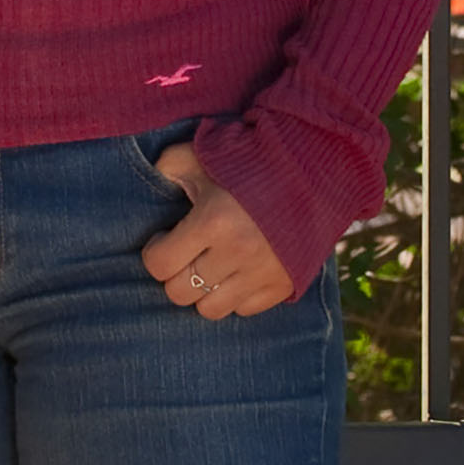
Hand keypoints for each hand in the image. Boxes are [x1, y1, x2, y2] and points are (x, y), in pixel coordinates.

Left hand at [139, 144, 294, 318]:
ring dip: (202, 290)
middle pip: (180, 293)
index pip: (160, 264)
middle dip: (174, 273)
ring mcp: (262, 274)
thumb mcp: (198, 153)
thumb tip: (152, 185)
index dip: (154, 252)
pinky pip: (243, 311)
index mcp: (212, 221)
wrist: (311, 170)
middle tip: (184, 252)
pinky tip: (234, 270)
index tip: (164, 237)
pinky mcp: (283, 286)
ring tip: (207, 264)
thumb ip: (166, 168)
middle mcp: (237, 254)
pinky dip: (233, 295)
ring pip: (210, 310)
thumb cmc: (247, 159)